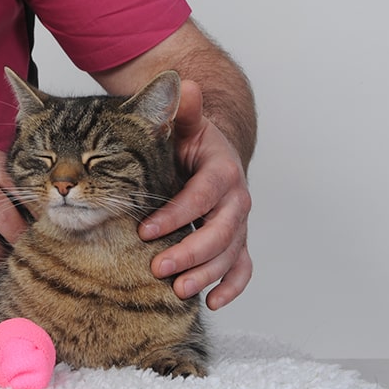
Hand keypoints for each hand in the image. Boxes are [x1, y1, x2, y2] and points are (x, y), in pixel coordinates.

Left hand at [139, 80, 252, 309]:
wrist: (211, 156)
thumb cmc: (189, 143)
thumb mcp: (182, 125)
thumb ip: (178, 112)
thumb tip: (181, 84)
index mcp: (221, 169)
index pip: (203, 193)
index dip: (177, 213)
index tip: (145, 229)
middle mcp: (236, 199)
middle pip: (222, 230)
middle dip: (191, 251)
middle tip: (158, 266)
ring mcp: (237, 223)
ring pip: (231, 253)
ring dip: (206, 274)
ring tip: (177, 290)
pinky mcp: (236, 241)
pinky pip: (243, 268)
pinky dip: (231, 287)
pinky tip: (212, 303)